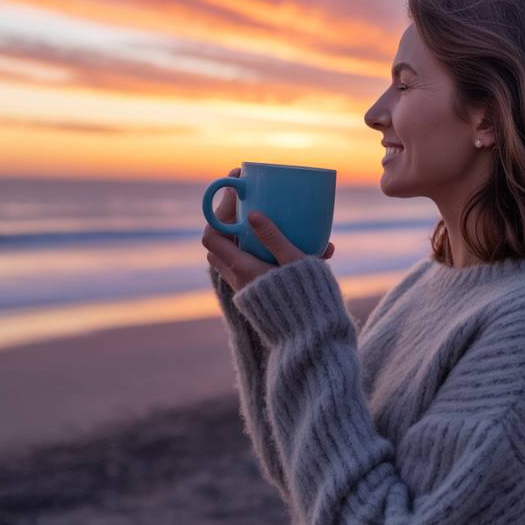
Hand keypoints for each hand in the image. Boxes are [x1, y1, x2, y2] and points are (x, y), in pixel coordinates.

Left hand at [202, 167, 333, 293]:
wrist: (312, 339)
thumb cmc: (306, 299)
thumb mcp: (294, 262)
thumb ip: (273, 237)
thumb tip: (251, 213)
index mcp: (242, 268)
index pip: (212, 234)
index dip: (217, 208)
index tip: (236, 184)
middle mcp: (238, 278)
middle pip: (220, 240)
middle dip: (232, 216)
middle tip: (253, 196)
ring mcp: (246, 287)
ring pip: (235, 252)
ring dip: (247, 232)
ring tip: (270, 214)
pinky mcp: (258, 293)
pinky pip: (250, 264)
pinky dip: (260, 248)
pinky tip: (291, 240)